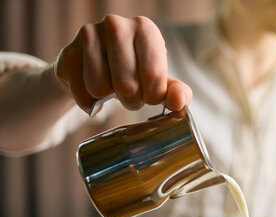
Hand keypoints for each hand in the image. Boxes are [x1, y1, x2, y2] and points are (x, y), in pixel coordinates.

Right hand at [53, 14, 191, 113]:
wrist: (98, 66)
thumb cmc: (136, 72)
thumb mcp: (161, 81)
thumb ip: (178, 92)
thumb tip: (178, 103)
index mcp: (145, 29)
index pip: (153, 76)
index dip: (153, 96)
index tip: (150, 95)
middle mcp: (116, 25)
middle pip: (126, 85)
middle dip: (131, 100)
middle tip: (131, 94)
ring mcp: (88, 35)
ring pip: (100, 88)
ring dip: (108, 99)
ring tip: (112, 89)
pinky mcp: (67, 51)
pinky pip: (80, 93)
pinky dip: (88, 102)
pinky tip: (93, 91)